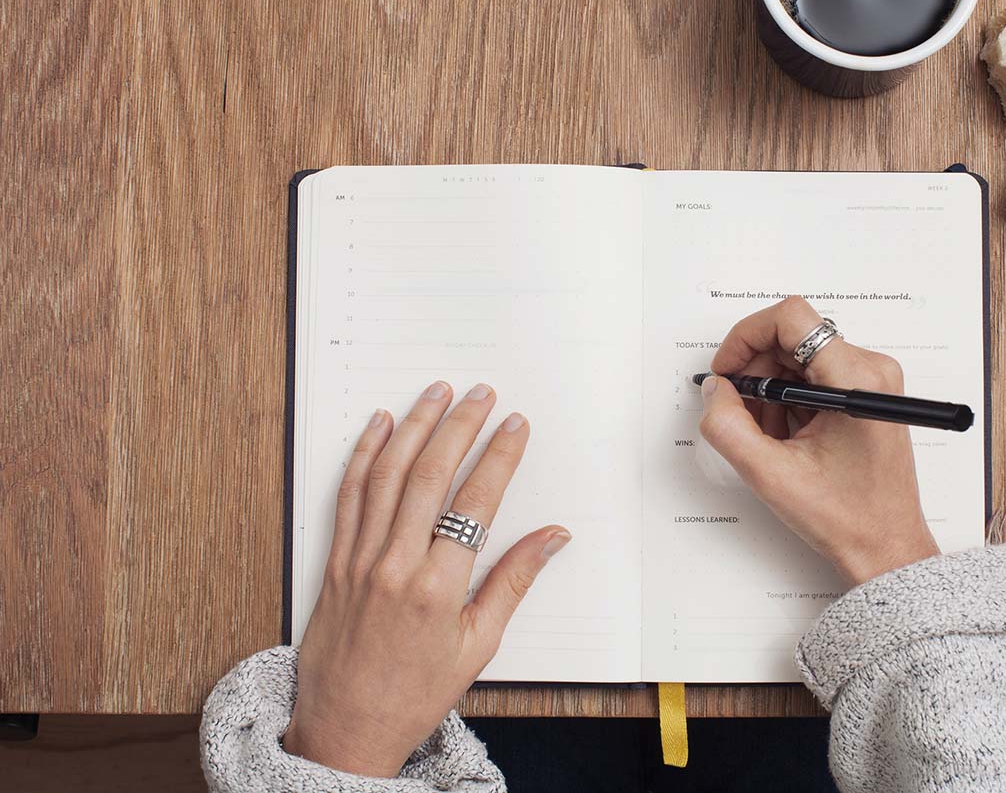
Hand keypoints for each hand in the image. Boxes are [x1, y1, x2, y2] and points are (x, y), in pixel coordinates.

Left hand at [282, 382, 570, 776]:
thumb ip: (514, 582)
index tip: (514, 426)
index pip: (476, 503)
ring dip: (414, 426)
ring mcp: (359, 560)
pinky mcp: (334, 562)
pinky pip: (349, 495)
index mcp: (439, 589)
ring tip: (436, 393)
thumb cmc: (416, 693)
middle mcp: (396, 566)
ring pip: (387, 475)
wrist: (346, 729)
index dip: (498, 457)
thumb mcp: (479, 645)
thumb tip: (553, 537)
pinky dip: (364, 455)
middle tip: (481, 394)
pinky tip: (379, 426)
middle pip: (430, 476)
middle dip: (459, 426)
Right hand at [699, 297, 938, 585]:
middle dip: (756, 372)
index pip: (791, 318)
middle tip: (740, 414)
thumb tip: (715, 389)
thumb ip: (728, 426)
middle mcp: (871, 369)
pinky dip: (789, 401)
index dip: (746, 337)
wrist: (886, 548)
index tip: (727, 371)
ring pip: (799, 358)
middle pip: (792, 338)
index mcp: (856, 379)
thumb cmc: (847, 517)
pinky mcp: (866, 393)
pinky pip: (813, 376)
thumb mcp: (770, 475)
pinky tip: (787, 438)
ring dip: (771, 391)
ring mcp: (871, 380)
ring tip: (770, 437)